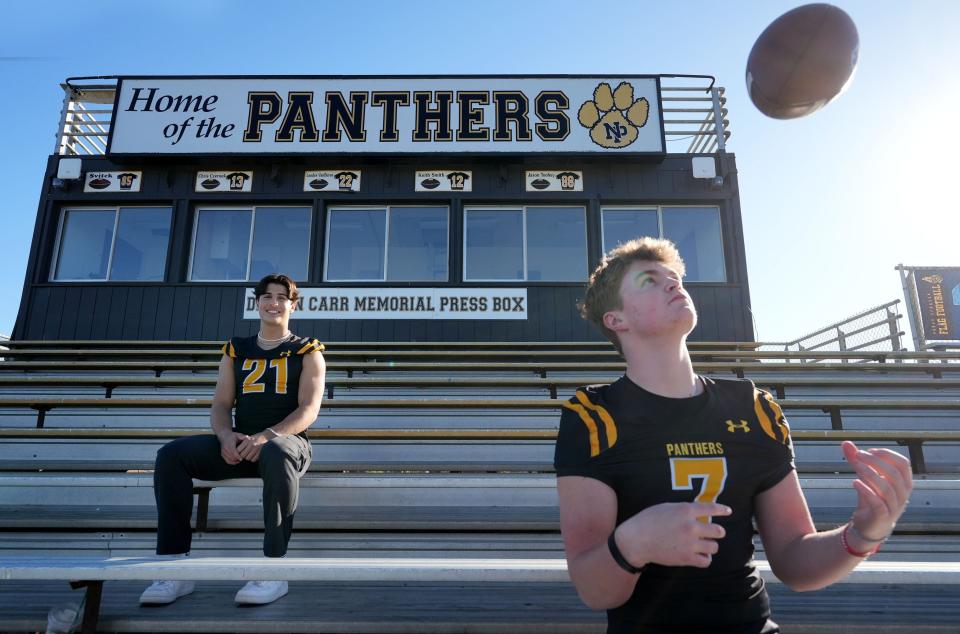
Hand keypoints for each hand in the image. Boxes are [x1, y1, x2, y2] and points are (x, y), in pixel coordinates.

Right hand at [217, 431, 247, 464]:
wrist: (224, 436)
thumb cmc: (232, 436)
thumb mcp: (238, 434)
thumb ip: (243, 436)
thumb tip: (249, 438)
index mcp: (229, 444)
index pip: (233, 452)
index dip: (238, 456)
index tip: (242, 458)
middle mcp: (225, 448)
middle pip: (232, 457)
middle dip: (237, 459)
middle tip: (243, 459)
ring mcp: (223, 452)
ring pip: (229, 460)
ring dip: (235, 461)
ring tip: (240, 460)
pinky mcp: (222, 455)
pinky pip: (227, 461)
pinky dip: (232, 462)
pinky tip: (237, 461)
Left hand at [237, 432, 268, 461]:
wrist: (266, 436)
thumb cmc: (255, 437)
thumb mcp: (248, 438)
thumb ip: (243, 444)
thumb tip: (237, 452)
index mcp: (247, 440)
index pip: (238, 449)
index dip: (237, 452)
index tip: (238, 453)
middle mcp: (251, 444)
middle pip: (242, 455)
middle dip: (242, 456)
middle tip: (243, 455)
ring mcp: (256, 449)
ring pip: (247, 458)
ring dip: (247, 457)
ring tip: (248, 455)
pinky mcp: (260, 452)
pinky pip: (253, 459)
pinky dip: (252, 459)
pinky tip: (253, 456)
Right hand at [616, 502, 730, 568]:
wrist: (636, 540)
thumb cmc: (648, 521)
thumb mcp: (666, 507)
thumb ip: (684, 510)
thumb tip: (698, 513)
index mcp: (685, 510)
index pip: (711, 509)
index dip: (722, 510)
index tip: (728, 511)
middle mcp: (690, 526)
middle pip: (718, 531)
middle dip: (718, 532)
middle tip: (714, 533)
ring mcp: (690, 543)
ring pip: (714, 547)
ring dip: (710, 546)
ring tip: (704, 545)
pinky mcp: (687, 558)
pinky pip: (706, 561)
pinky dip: (705, 558)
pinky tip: (700, 555)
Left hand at [842, 441, 913, 543]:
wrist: (870, 528)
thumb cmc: (871, 499)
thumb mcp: (864, 478)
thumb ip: (857, 461)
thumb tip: (845, 442)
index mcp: (903, 483)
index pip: (903, 464)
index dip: (887, 455)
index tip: (869, 451)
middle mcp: (902, 495)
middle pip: (894, 474)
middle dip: (875, 461)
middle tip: (858, 455)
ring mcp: (894, 507)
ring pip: (886, 488)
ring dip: (870, 474)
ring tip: (856, 465)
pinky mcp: (883, 517)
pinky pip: (878, 504)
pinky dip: (867, 492)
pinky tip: (854, 482)